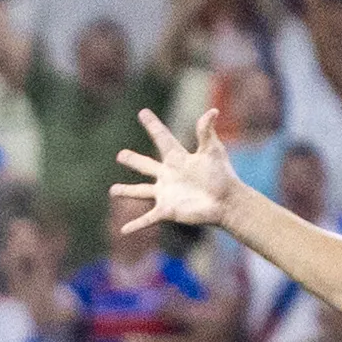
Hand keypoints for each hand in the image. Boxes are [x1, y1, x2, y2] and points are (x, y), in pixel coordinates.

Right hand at [111, 105, 243, 230]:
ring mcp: (166, 193)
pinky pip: (147, 219)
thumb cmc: (222, 176)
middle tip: (121, 155)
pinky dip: (136, 225)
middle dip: (133, 160)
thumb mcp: (213, 151)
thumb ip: (206, 131)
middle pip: (146, 165)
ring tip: (113, 190)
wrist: (227, 202)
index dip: (153, 125)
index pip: (162, 138)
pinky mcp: (167, 210)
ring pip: (141, 191)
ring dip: (127, 191)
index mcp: (178, 159)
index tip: (143, 113)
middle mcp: (169, 175)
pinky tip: (123, 230)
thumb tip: (212, 111)